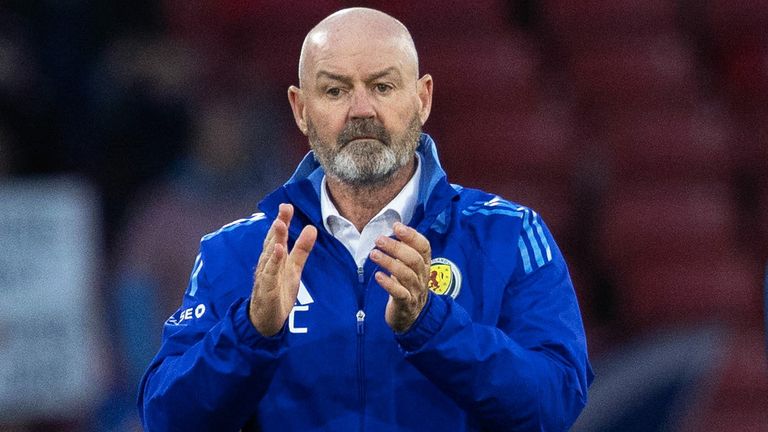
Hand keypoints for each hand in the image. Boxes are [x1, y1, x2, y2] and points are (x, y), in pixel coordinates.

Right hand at [250, 204, 316, 335]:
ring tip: (280, 224)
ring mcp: (265, 276)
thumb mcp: (294, 269)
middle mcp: (267, 264)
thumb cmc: (278, 291)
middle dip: (278, 224)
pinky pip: (269, 274)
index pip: (278, 236)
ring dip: (274, 239)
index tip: (287, 205)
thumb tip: (311, 228)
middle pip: (272, 241)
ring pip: (269, 255)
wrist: (265, 320)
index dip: (282, 220)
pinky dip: (273, 262)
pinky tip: (278, 251)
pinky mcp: (266, 289)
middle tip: (284, 208)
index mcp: (275, 258)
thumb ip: (301, 250)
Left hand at [369, 222, 430, 332]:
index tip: (397, 226)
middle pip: (414, 259)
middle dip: (396, 247)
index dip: (412, 236)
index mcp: (424, 264)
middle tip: (379, 239)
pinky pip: (399, 293)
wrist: (410, 317)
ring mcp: (415, 291)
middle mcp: (422, 276)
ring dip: (389, 262)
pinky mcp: (406, 304)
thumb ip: (404, 249)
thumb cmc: (406, 286)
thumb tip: (395, 226)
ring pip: (406, 275)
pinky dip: (389, 284)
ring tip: (373, 254)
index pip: (424, 247)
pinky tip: (378, 276)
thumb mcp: (409, 267)